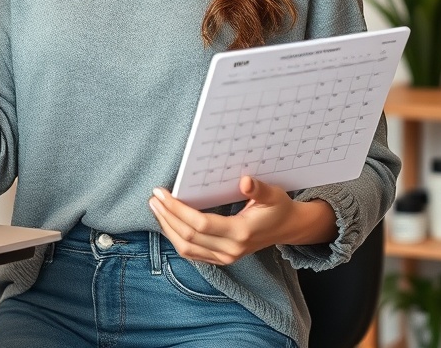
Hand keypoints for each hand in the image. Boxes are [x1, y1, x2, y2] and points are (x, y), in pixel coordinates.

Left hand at [148, 175, 335, 265]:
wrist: (286, 228)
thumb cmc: (278, 207)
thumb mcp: (274, 194)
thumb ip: (259, 189)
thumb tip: (245, 180)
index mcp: (241, 233)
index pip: (199, 224)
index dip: (178, 209)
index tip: (163, 193)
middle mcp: (231, 250)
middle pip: (188, 237)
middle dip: (167, 216)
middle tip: (154, 197)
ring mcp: (225, 258)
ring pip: (186, 249)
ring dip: (167, 228)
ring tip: (156, 208)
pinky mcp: (221, 260)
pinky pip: (191, 254)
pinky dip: (176, 238)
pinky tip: (168, 222)